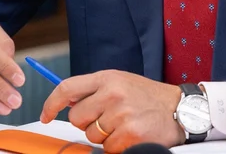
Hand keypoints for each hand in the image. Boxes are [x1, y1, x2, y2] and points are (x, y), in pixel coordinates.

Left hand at [41, 70, 184, 152]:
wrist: (180, 107)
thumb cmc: (148, 96)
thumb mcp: (121, 82)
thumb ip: (95, 89)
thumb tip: (66, 102)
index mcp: (108, 78)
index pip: (67, 88)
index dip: (51, 104)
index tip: (45, 114)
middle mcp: (113, 93)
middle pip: (76, 118)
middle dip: (87, 123)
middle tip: (107, 119)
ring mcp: (121, 114)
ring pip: (92, 136)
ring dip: (104, 136)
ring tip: (124, 125)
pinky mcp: (130, 133)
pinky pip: (108, 148)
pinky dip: (117, 146)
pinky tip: (131, 134)